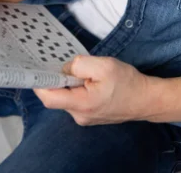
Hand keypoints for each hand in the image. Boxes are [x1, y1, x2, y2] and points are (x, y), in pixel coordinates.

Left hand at [34, 56, 149, 125]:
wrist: (146, 99)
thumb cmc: (127, 82)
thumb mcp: (104, 65)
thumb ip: (80, 65)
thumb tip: (65, 68)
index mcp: (81, 104)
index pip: (49, 97)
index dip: (39, 83)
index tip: (34, 69)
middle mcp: (79, 115)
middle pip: (57, 95)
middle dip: (61, 78)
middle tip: (72, 64)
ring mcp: (84, 117)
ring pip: (68, 96)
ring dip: (72, 82)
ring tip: (89, 72)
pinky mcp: (90, 114)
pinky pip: (77, 99)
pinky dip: (79, 88)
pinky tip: (92, 79)